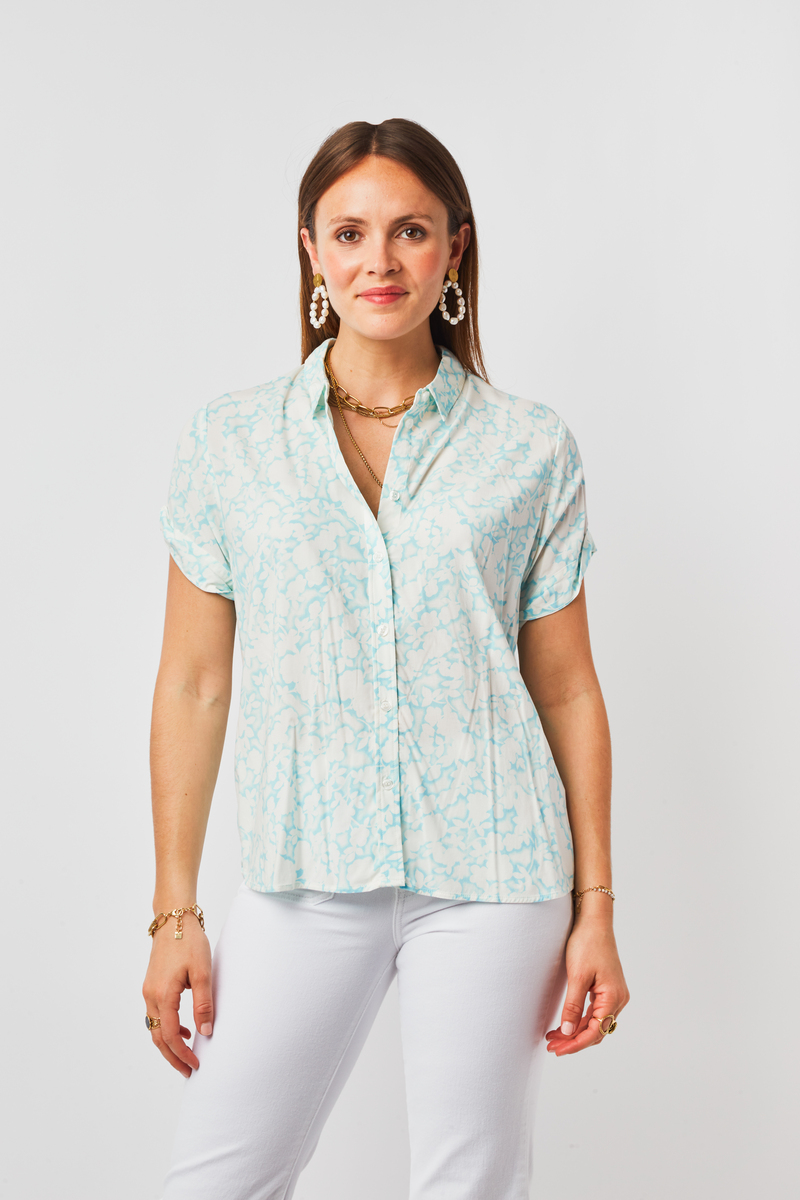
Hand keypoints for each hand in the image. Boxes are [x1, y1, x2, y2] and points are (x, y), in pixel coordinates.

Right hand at [142, 915, 212, 1076]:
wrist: (173, 919)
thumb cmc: (189, 942)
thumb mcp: (203, 972)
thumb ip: (203, 1004)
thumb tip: (205, 1033)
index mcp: (163, 994)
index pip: (171, 1035)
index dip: (182, 1053)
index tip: (196, 1064)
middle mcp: (151, 995)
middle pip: (158, 1037)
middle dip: (173, 1056)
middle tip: (189, 1071)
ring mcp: (149, 990)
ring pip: (155, 1027)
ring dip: (169, 1044)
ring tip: (187, 1055)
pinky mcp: (152, 985)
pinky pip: (156, 1014)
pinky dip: (167, 1027)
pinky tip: (185, 1029)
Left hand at [545, 909, 629, 1055]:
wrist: (594, 921)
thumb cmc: (587, 944)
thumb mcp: (577, 976)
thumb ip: (573, 1006)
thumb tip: (567, 1031)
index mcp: (613, 997)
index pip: (595, 1032)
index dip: (575, 1044)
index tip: (557, 1050)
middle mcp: (618, 999)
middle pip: (596, 1031)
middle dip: (574, 1040)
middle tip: (551, 1046)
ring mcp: (615, 994)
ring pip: (595, 1023)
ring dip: (576, 1031)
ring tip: (554, 1037)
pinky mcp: (608, 989)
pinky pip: (595, 1012)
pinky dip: (580, 1020)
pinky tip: (566, 1023)